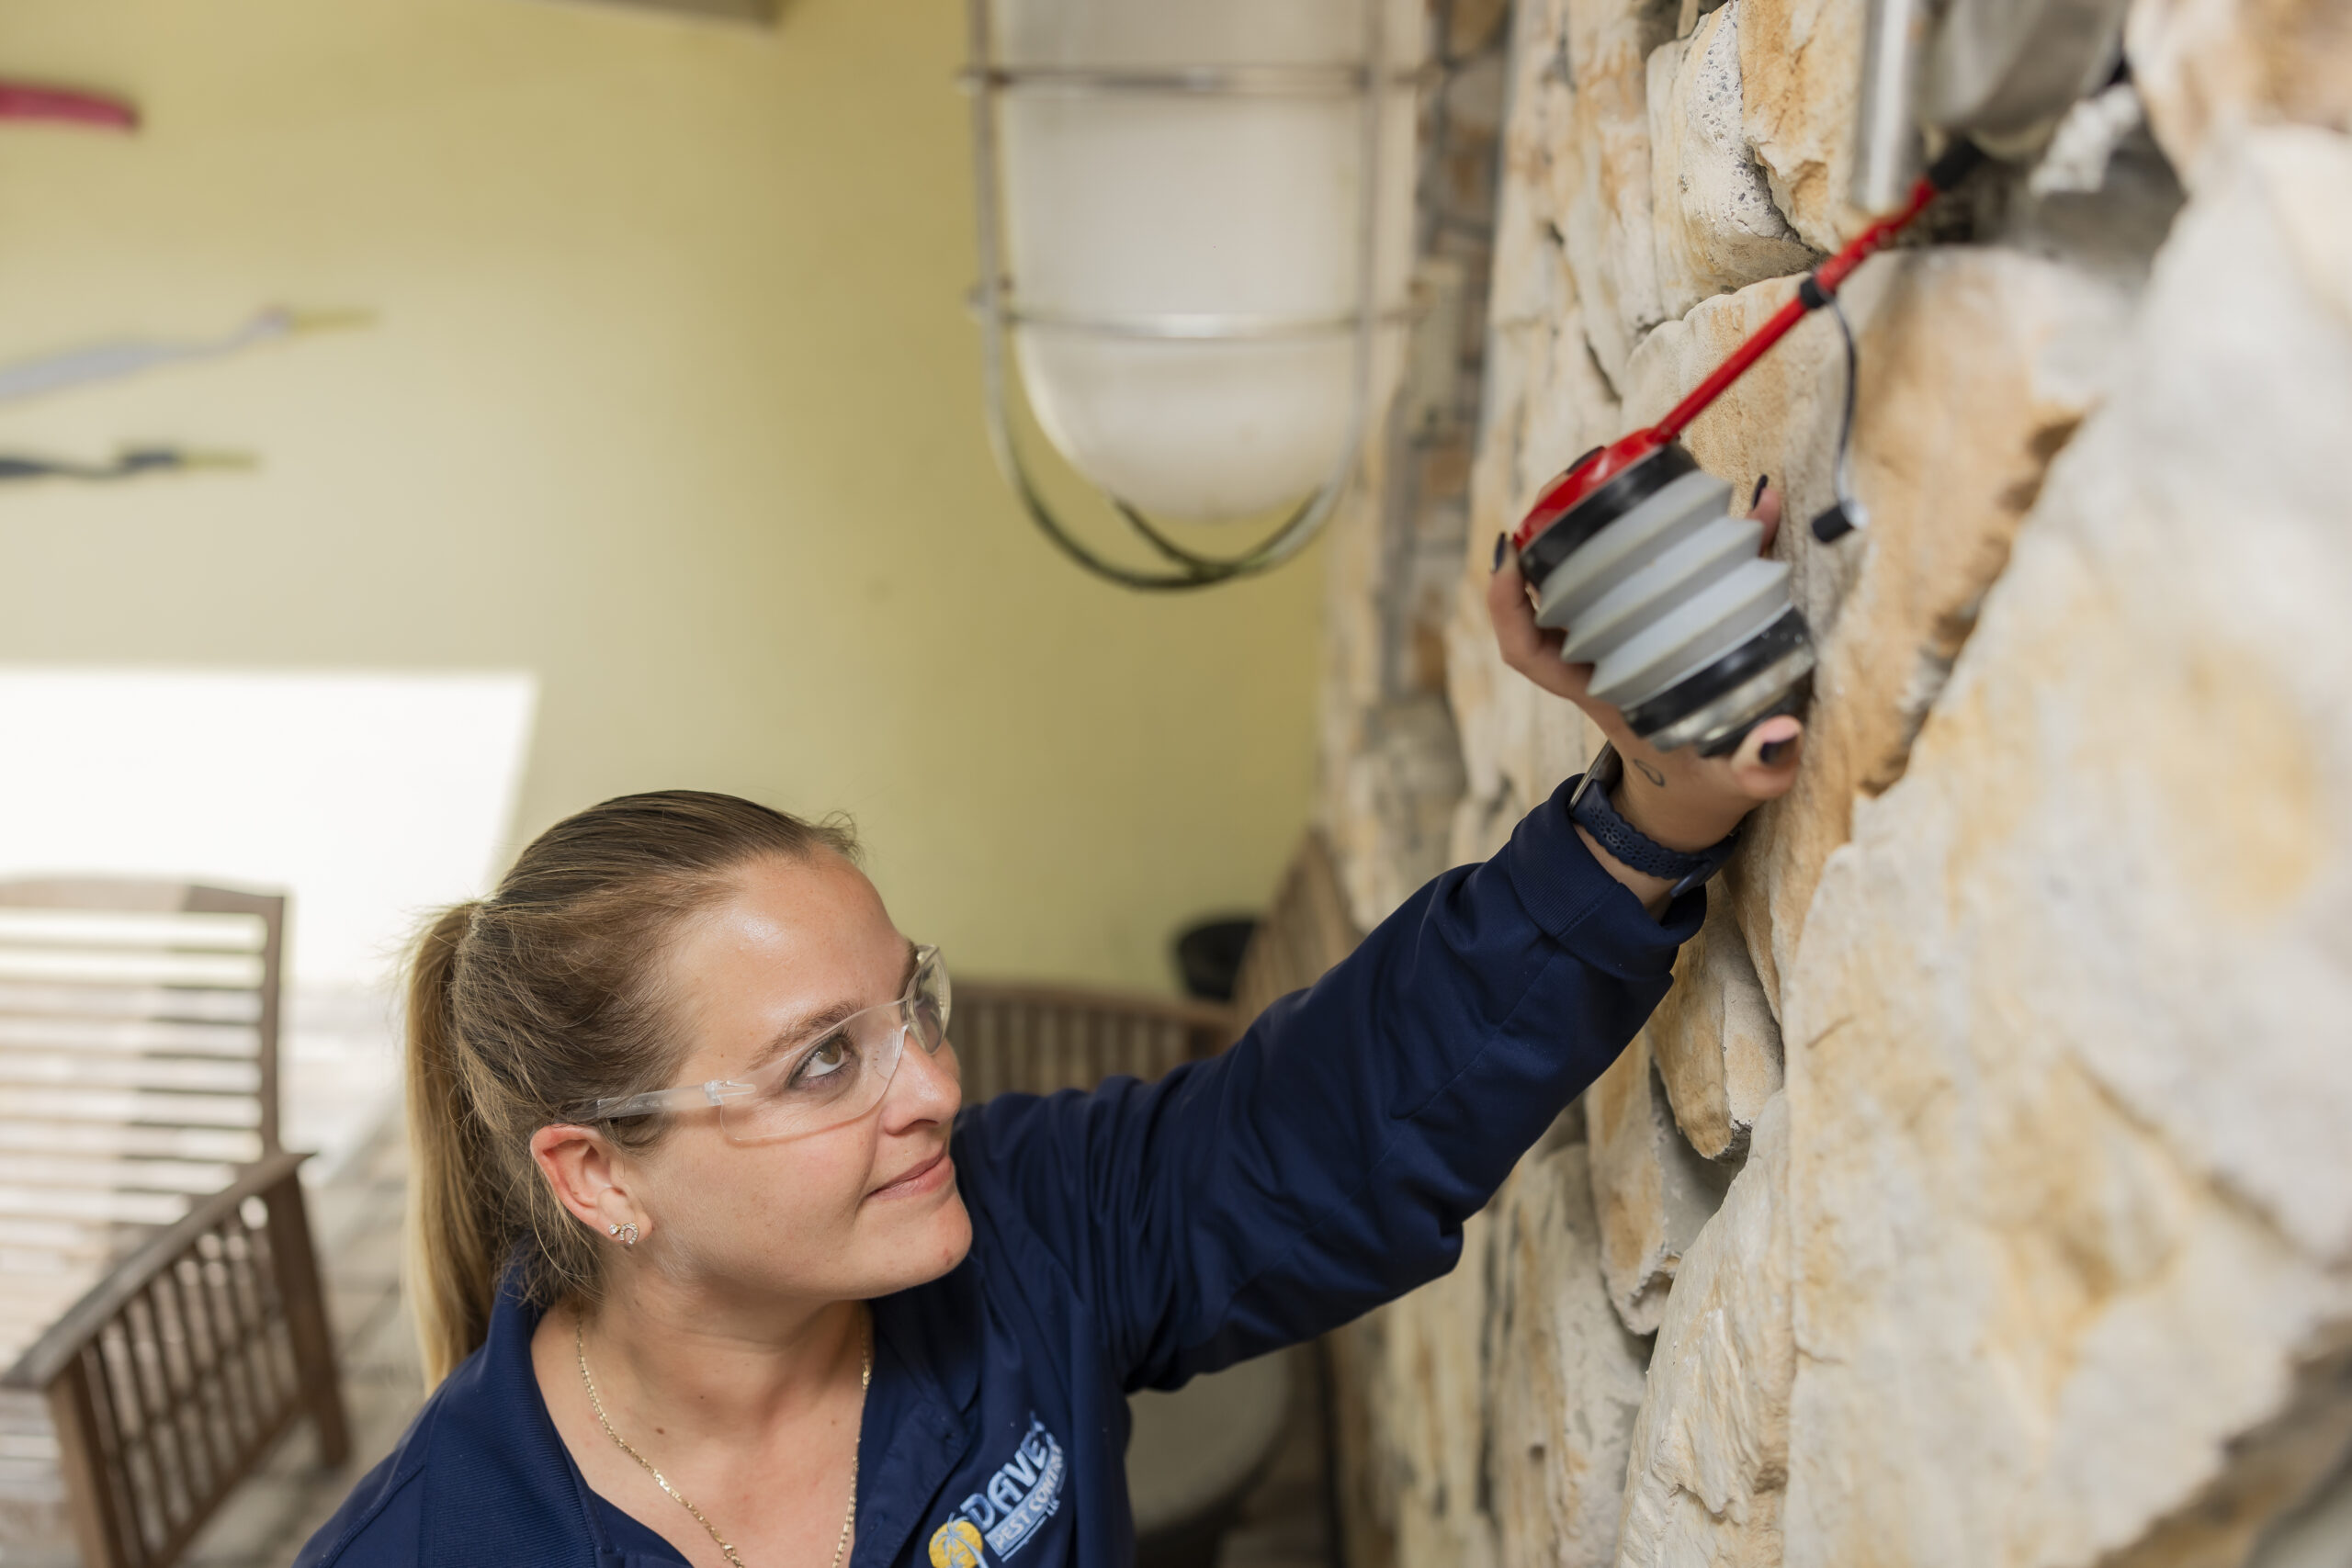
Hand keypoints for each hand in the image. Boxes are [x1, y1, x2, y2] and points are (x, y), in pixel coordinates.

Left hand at [1485, 483, 1801, 856]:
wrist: (1701, 794)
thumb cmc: (1706, 785)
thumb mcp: (1734, 784)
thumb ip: (1756, 768)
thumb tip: (1780, 736)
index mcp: (1599, 693)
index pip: (1529, 650)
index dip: (1507, 603)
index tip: (1509, 553)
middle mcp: (1599, 657)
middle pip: (1549, 589)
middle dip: (1551, 530)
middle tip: (1575, 478)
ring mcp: (1623, 635)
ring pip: (1589, 567)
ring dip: (1594, 517)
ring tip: (1614, 466)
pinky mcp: (1659, 619)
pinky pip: (1650, 564)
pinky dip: (1673, 527)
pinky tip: (1705, 493)